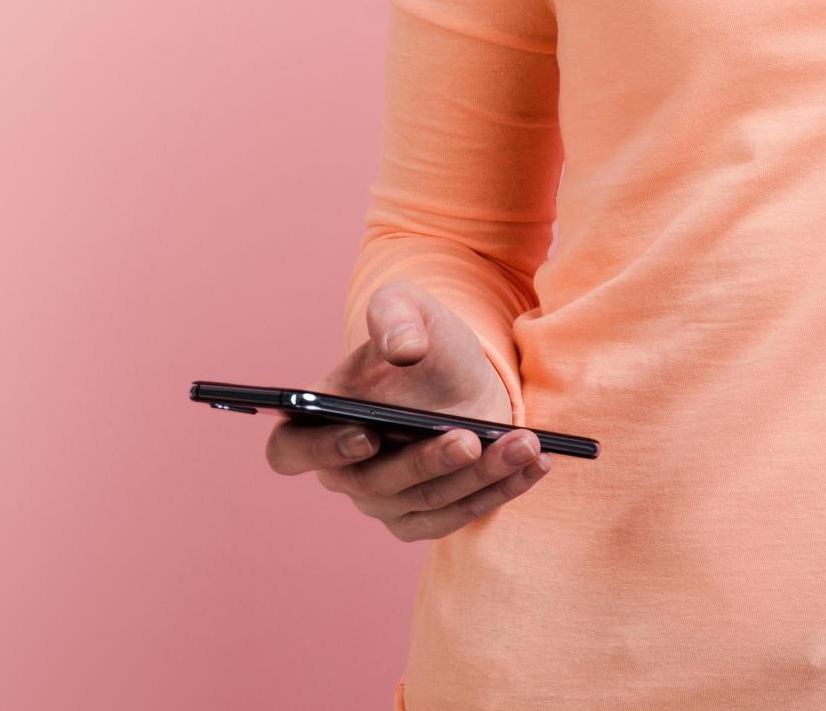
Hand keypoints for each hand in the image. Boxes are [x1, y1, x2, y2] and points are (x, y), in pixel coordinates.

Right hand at [263, 278, 552, 541]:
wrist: (459, 372)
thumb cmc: (419, 338)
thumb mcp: (407, 307)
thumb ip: (395, 315)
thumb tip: (403, 348)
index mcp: (319, 420)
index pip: (290, 451)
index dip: (321, 450)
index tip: (366, 435)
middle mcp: (344, 470)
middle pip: (376, 484)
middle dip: (427, 462)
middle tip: (470, 437)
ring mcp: (385, 502)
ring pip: (427, 503)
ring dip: (478, 476)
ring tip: (524, 443)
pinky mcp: (426, 517)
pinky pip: (460, 516)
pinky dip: (500, 491)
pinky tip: (535, 463)